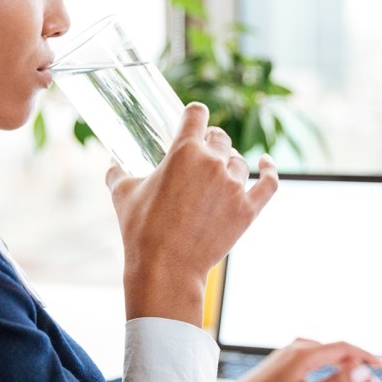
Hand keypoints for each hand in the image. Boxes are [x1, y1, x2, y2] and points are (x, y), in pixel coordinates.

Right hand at [107, 102, 278, 325]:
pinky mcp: (248, 209)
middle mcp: (213, 162)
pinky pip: (268, 182)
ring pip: (239, 161)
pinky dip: (269, 170)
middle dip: (210, 141)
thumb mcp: (122, 194)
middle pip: (220, 137)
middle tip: (202, 153)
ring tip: (218, 174)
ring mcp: (234, 186)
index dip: (194, 114)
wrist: (166, 268)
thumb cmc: (141, 230)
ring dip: (230, 163)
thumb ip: (116, 172)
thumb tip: (111, 162)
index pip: (196, 114)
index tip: (193, 119)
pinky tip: (266, 162)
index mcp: (184, 150)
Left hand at [212, 339, 381, 381]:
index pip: (345, 348)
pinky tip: (334, 373)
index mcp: (305, 354)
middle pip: (337, 351)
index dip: (367, 356)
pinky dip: (330, 364)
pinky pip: (315, 356)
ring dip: (345, 366)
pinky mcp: (285, 359)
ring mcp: (290, 351)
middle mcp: (298, 347)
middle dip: (358, 366)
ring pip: (326, 353)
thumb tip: (359, 370)